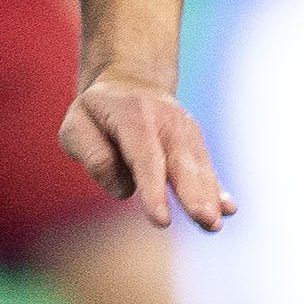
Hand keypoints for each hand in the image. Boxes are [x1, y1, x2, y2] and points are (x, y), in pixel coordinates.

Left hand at [62, 71, 234, 230]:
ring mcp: (184, 129)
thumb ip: (93, 155)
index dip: (154, 190)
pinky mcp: (194, 141)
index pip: (145, 158)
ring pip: (198, 166)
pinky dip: (217, 186)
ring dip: (209, 195)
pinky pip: (206, 166)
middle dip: (193, 193)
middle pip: (181, 162)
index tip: (162, 220)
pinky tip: (228, 207)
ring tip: (215, 223)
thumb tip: (124, 187)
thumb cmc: (97, 113)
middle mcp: (166, 120)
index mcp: (133, 115)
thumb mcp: (76, 125)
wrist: (129, 81)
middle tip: (205, 220)